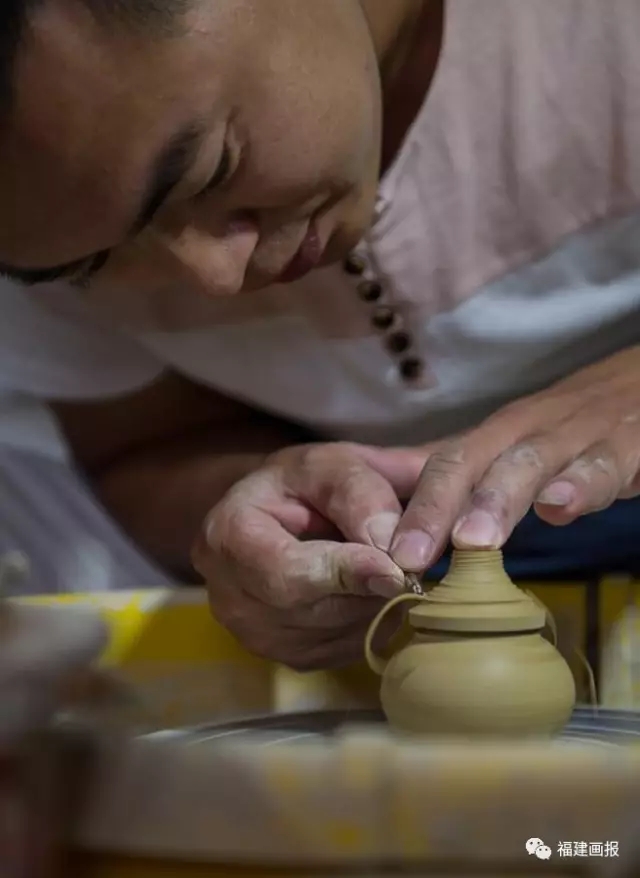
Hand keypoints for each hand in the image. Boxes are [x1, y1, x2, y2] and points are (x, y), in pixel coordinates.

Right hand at [191, 442, 426, 668]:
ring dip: (377, 606)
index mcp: (227, 536)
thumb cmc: (307, 482)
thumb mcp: (332, 465)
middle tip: (415, 569)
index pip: (286, 570)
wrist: (284, 512)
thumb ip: (362, 497)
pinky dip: (374, 623)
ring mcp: (256, 636)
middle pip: (314, 610)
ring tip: (394, 568)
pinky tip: (378, 590)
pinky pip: (347, 651)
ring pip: (337, 634)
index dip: (343, 572)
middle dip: (369, 589)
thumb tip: (395, 551)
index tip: (396, 570)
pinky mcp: (288, 659)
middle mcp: (229, 596)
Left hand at [390, 347, 639, 571]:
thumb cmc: (565, 429)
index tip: (386, 557)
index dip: (411, 510)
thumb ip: (459, 474)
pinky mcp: (624, 443)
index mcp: (491, 437)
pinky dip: (581, 484)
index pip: (440, 466)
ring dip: (497, 500)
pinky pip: (602, 463)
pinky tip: (559, 506)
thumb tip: (392, 500)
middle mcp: (522, 431)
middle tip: (410, 557)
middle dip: (435, 508)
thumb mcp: (507, 448)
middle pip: (469, 461)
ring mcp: (572, 435)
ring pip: (528, 461)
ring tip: (473, 540)